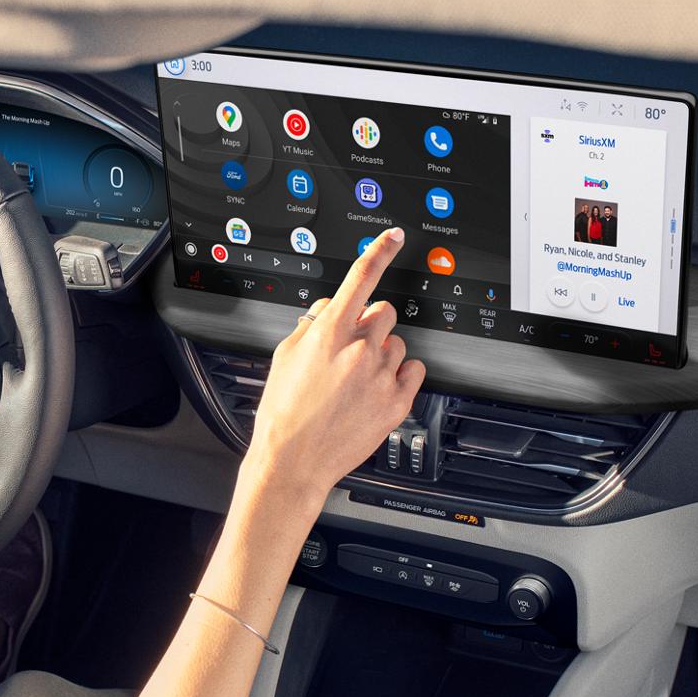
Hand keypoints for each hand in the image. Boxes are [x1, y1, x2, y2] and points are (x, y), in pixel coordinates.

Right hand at [242, 227, 425, 515]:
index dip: (380, 250)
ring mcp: (381, 375)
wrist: (293, 460)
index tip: (393, 237)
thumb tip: (330, 307)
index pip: (361, 277)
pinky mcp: (397, 401)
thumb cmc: (284, 412)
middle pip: (385, 311)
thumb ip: (311, 324)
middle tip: (354, 346)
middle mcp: (359, 349)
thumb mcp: (284, 356)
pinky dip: (400, 375)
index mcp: (329, 332)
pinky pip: (413, 371)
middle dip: (371, 322)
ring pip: (398, 343)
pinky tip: (376, 389)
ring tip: (358, 379)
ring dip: (383, 353)